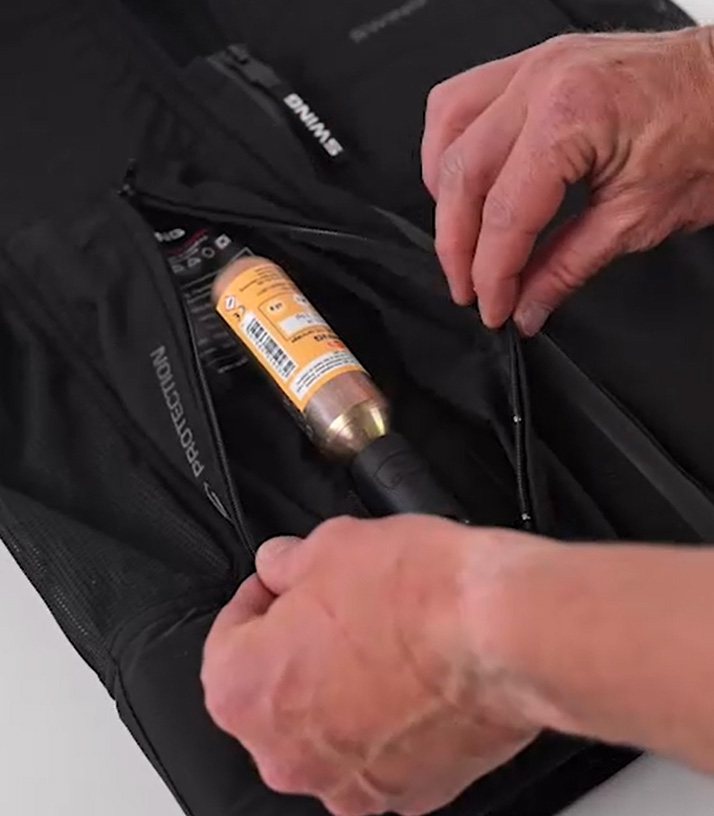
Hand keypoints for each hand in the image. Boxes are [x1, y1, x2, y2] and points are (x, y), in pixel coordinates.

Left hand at [201, 516, 543, 815]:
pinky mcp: (413, 793)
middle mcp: (288, 753)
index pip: (227, 640)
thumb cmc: (416, 594)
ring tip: (384, 637)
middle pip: (275, 692)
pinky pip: (382, 753)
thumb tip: (282, 565)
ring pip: (328, 729)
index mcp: (246, 691)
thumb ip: (287, 563)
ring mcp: (351, 783)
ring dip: (342, 689)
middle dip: (298, 648)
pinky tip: (416, 676)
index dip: (258, 600)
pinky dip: (390, 721)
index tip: (281, 585)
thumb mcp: (331, 545)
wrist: (501, 631)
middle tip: (336, 606)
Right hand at [422, 28, 713, 334]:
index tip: (492, 308)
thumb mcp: (638, 220)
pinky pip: (461, 100)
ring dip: (445, 194)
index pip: (505, 214)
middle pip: (462, 176)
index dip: (491, 274)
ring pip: (447, 131)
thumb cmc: (709, 137)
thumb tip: (525, 307)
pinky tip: (463, 180)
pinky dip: (451, 146)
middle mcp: (541, 82)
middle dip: (457, 246)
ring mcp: (533, 66)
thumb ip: (567, 268)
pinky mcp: (533, 65)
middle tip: (468, 289)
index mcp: (571, 117)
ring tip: (460, 238)